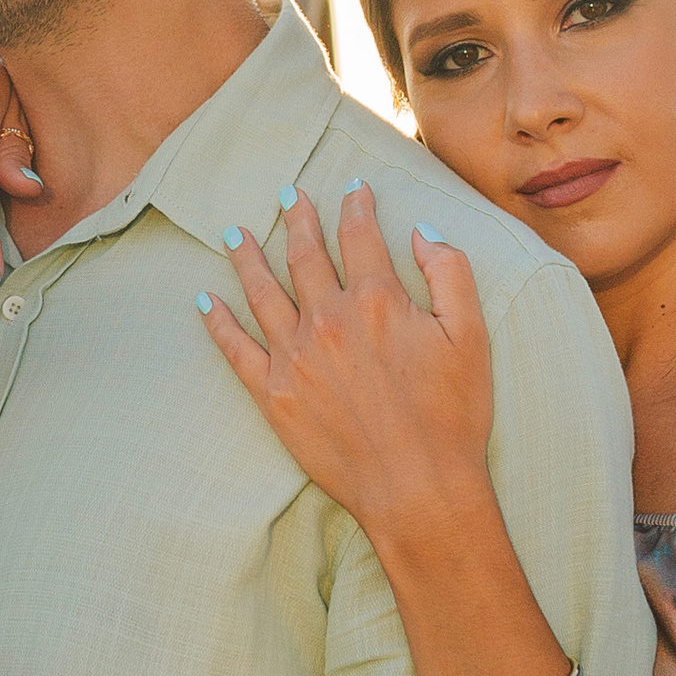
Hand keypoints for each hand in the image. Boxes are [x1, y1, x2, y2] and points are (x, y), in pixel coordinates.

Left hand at [199, 189, 492, 540]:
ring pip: (262, 292)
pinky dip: (217, 324)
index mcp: (377, 300)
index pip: (360, 236)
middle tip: (286, 195)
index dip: (356, 206)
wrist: (418, 487)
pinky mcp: (274, 395)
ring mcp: (295, 357)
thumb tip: (422, 231)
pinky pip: (236, 350)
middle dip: (296, 220)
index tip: (351, 188)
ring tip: (234, 233)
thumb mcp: (470, 336)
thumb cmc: (452, 416)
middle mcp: (328, 320)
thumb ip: (449, 273)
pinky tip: (204, 303)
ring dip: (247, 258)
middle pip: (305, 255)